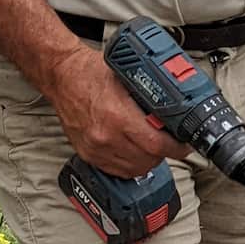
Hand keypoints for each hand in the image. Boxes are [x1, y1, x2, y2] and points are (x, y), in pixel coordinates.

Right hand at [50, 45, 169, 179]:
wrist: (61, 76)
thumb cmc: (90, 72)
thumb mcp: (128, 76)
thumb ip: (150, 95)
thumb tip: (175, 107)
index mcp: (118, 115)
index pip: (156, 144)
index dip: (176, 147)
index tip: (183, 144)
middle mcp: (105, 136)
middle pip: (148, 160)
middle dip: (164, 153)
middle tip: (170, 143)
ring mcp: (95, 148)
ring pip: (134, 169)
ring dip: (148, 161)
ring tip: (153, 147)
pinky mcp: (87, 154)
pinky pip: (116, 171)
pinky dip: (130, 165)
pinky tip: (135, 153)